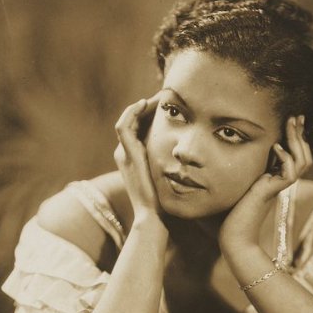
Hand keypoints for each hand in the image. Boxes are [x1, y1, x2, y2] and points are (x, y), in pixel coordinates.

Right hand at [114, 94, 161, 223]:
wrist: (152, 216)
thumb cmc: (163, 202)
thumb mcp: (167, 177)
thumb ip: (170, 164)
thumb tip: (189, 156)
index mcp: (133, 158)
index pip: (138, 129)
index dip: (151, 115)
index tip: (168, 107)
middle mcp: (125, 154)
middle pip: (133, 122)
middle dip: (147, 108)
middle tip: (165, 97)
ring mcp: (123, 154)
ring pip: (127, 120)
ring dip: (141, 106)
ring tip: (157, 97)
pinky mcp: (126, 154)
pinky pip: (123, 126)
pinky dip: (132, 112)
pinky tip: (145, 103)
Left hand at [219, 115, 311, 253]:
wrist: (233, 235)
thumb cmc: (231, 212)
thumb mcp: (240, 182)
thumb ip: (247, 169)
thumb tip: (238, 147)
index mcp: (275, 178)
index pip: (295, 155)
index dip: (296, 138)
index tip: (294, 119)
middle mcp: (280, 182)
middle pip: (304, 156)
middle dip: (301, 135)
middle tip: (298, 116)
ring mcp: (278, 188)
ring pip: (302, 162)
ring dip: (297, 142)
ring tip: (291, 125)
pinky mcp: (272, 192)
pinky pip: (290, 173)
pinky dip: (285, 158)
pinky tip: (277, 148)